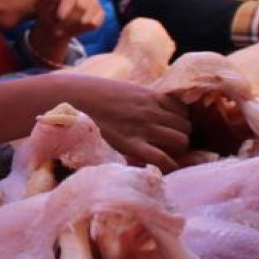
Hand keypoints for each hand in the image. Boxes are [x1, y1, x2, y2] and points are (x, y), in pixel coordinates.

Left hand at [33, 0, 104, 40]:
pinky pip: (95, 24)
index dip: (66, 7)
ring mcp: (94, 2)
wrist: (56, 23)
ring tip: (64, 29)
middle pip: (82, 7)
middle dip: (69, 21)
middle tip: (57, 29)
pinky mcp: (100, 13)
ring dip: (74, 28)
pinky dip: (84, 30)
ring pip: (88, 19)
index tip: (59, 18)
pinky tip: (75, 29)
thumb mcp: (42, 6)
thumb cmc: (48, 12)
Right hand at [61, 75, 189, 171]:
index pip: (183, 110)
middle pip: (186, 126)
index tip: (171, 129)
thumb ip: (142, 100)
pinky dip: (167, 165)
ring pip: (181, 141)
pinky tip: (159, 167)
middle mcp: (151, 111)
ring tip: (162, 154)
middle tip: (166, 145)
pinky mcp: (131, 144)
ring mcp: (142, 127)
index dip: (180, 121)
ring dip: (176, 150)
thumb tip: (153, 110)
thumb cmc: (94, 95)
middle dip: (180, 136)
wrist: (72, 97)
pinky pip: (162, 159)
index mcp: (150, 96)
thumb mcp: (125, 91)